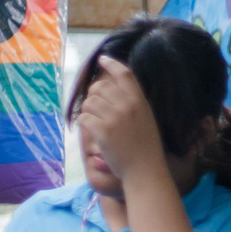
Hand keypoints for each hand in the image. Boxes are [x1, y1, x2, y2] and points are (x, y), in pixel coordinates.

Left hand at [75, 57, 165, 180]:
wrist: (145, 171)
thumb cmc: (146, 148)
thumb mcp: (147, 120)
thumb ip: (133, 103)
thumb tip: (112, 90)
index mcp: (140, 102)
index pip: (124, 74)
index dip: (111, 64)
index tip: (102, 59)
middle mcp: (127, 106)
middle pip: (99, 87)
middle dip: (93, 96)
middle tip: (96, 109)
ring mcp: (114, 118)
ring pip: (89, 102)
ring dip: (88, 112)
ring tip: (97, 124)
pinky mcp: (102, 131)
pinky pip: (83, 118)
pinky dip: (84, 124)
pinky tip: (92, 131)